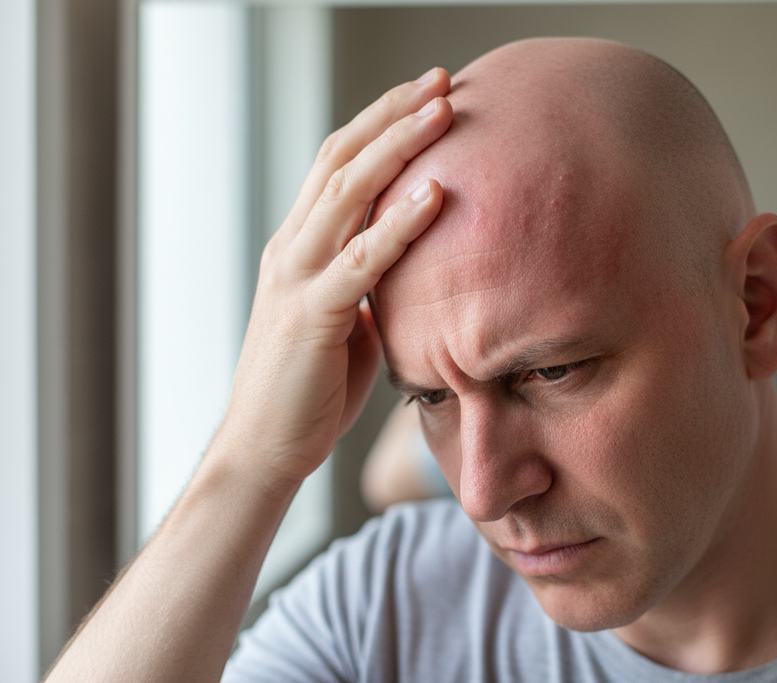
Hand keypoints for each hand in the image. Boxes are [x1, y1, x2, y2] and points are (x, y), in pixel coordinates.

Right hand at [218, 68, 452, 485]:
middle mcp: (293, 248)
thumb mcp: (347, 321)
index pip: (339, 166)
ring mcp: (297, 277)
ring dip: (398, 146)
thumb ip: (369, 285)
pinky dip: (399, 224)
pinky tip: (434, 193)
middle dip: (392, 114)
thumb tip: (410, 269)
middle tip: (441, 80)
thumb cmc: (310, 389)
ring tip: (443, 110)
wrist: (265, 448)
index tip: (426, 96)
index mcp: (301, 246)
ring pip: (347, 192)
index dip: (381, 125)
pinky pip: (361, 260)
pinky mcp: (311, 314)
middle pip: (342, 158)